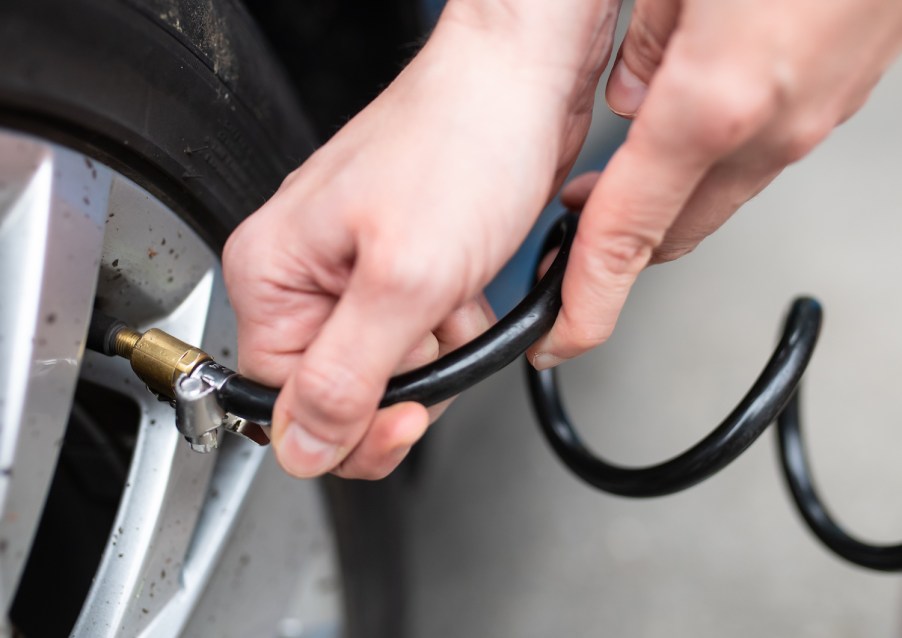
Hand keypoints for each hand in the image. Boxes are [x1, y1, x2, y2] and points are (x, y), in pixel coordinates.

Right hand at [223, 3, 619, 478]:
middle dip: (400, 385)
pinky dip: (454, 329)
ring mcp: (355, 269)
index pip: (283, 399)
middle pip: (336, 389)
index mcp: (273, 273)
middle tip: (440, 349)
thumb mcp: (404, 277)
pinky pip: (418, 334)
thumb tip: (303, 447)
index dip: (347, 424)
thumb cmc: (461, 142)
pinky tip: (471, 294)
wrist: (522, 81)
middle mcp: (305, 274)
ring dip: (436, 355)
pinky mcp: (402, 264)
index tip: (407, 414)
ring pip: (386, 367)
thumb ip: (347, 376)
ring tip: (458, 304)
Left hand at [529, 0, 901, 367]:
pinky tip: (692, 119)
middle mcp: (774, 123)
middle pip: (676, 230)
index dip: (587, 298)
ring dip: (665, 199)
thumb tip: (630, 93)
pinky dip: (713, 154)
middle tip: (570, 247)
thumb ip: (644, 40)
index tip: (561, 333)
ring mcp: (818, 111)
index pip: (626, 234)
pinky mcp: (845, 88)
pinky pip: (763, 147)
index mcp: (714, 99)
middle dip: (619, 252)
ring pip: (721, 191)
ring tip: (616, 184)